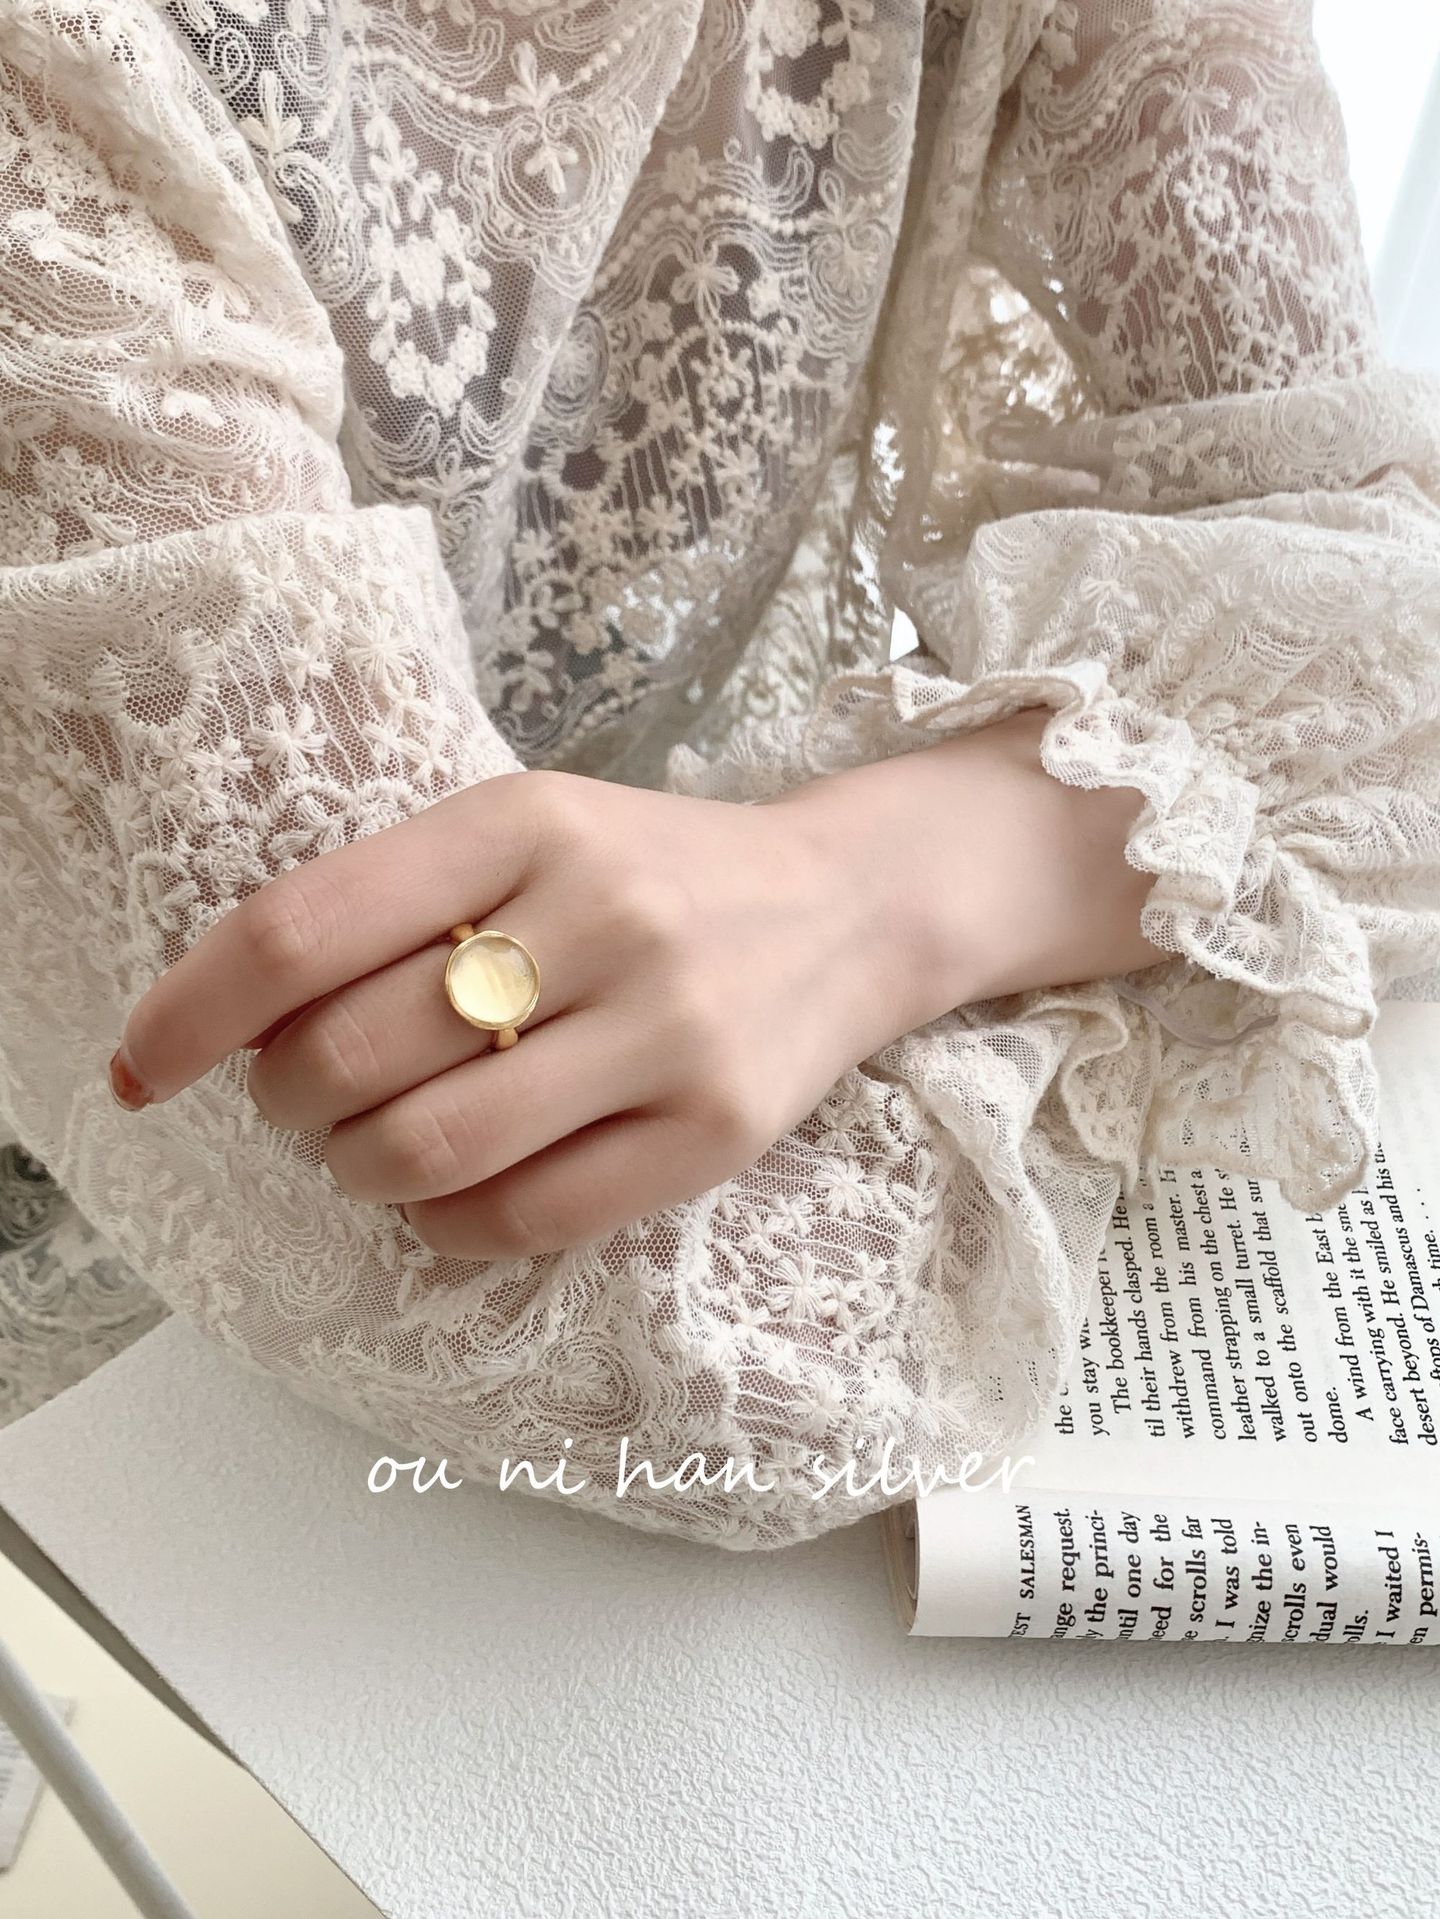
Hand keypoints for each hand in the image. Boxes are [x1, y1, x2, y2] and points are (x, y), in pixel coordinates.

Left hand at [108, 767, 940, 1261]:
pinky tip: (452, 1196)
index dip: (192, 1013)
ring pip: (427, 1150)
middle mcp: (597, 915)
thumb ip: (394, 903)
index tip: (142, 1069)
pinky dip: (447, 1227)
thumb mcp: (529, 832)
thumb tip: (232, 1025)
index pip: (302, 928)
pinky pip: (522, 1218)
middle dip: (288, 1103)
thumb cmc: (652, 876)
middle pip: (347, 1057)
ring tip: (377, 1147)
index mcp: (523, 821)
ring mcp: (665, 1028)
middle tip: (307, 1099)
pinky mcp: (712, 1130)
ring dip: (359, 1170)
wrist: (848, 907)